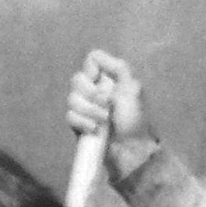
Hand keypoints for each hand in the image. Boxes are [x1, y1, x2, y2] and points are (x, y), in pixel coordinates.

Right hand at [66, 48, 156, 177]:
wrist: (130, 149)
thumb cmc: (136, 120)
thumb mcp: (134, 88)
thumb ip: (118, 68)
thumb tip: (95, 57)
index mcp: (110, 78)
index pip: (92, 59)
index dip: (93, 69)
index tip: (101, 82)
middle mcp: (95, 90)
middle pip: (77, 80)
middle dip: (91, 94)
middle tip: (106, 105)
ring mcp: (85, 107)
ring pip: (71, 99)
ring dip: (89, 111)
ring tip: (103, 121)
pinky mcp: (78, 124)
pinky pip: (70, 116)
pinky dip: (83, 123)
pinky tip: (95, 130)